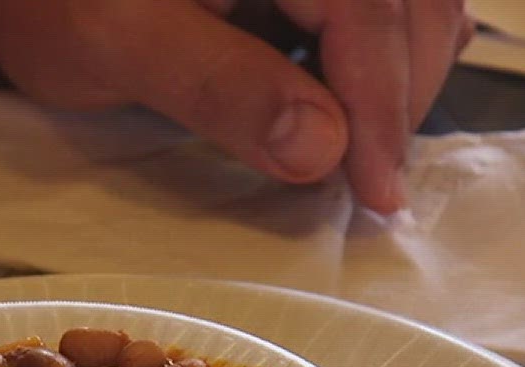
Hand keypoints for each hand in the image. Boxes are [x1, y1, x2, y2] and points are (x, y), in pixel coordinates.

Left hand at [0, 0, 471, 211]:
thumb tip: (323, 146)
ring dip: (400, 67)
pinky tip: (361, 93)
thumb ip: (220, 87)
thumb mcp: (117, 45)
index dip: (381, 103)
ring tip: (367, 147)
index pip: (364, 8)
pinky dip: (386, 39)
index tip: (377, 189)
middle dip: (400, 91)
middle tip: (374, 184)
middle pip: (407, 0)